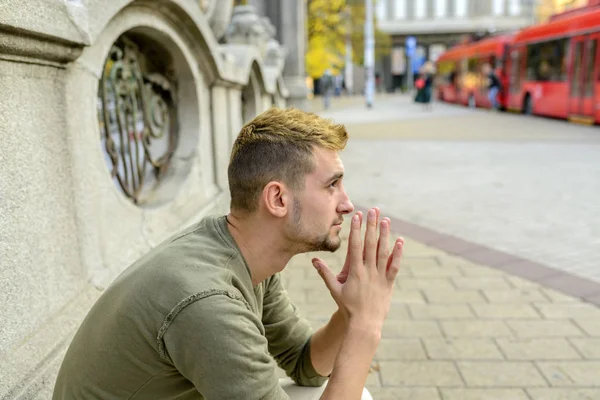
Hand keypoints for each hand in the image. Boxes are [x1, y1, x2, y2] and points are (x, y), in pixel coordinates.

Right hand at [312, 208, 403, 330]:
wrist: (365, 324)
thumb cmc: (348, 307)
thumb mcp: (334, 289)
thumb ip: (325, 273)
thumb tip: (314, 260)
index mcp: (355, 272)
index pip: (355, 246)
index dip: (356, 230)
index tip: (357, 216)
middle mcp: (368, 271)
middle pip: (370, 244)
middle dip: (371, 226)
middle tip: (373, 210)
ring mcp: (380, 277)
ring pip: (383, 252)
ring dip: (385, 235)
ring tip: (386, 220)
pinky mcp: (388, 283)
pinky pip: (394, 266)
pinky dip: (398, 253)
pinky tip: (400, 241)